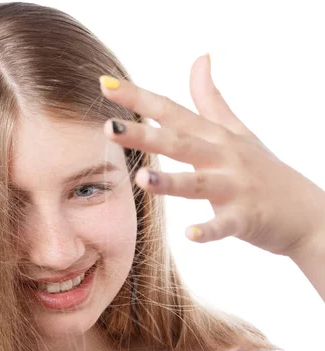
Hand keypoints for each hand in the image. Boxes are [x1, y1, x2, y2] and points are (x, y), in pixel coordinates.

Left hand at [98, 53, 324, 257]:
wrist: (307, 211)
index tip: (105, 84)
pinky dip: (209, 230)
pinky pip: (225, 226)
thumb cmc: (263, 168)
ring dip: (169, 182)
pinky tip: (189, 234)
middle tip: (109, 127)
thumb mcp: (236, 130)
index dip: (139, 99)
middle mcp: (222, 157)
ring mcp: (235, 187)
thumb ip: (210, 98)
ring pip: (197, 184)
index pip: (171, 112)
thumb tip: (199, 57)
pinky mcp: (246, 218)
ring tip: (140, 179)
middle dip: (143, 135)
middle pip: (178, 143)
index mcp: (214, 136)